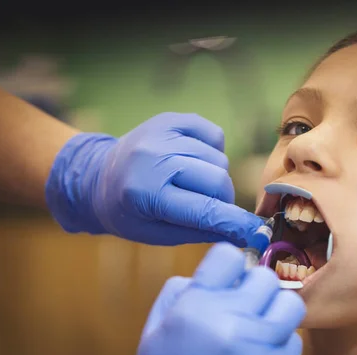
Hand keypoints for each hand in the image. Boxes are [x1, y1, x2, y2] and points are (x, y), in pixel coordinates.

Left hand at [45, 113, 262, 245]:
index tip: (257, 233)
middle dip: (221, 199)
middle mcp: (153, 159)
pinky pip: (214, 135)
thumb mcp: (158, 234)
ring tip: (189, 182)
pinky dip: (211, 151)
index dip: (235, 223)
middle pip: (218, 180)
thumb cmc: (129, 213)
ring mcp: (162, 134)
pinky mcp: (171, 119)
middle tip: (205, 206)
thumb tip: (245, 232)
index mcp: (145, 194)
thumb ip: (201, 231)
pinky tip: (192, 161)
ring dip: (213, 177)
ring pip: (219, 160)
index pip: (204, 210)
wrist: (98, 177)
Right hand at [133, 242, 305, 354]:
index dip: (229, 266)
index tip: (228, 279)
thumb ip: (178, 293)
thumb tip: (209, 275)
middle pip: (264, 277)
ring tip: (261, 326)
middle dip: (253, 289)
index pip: (229, 256)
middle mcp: (231, 319)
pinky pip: (294, 340)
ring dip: (275, 312)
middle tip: (244, 306)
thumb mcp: (154, 331)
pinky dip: (281, 346)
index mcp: (196, 305)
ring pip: (289, 303)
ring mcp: (258, 345)